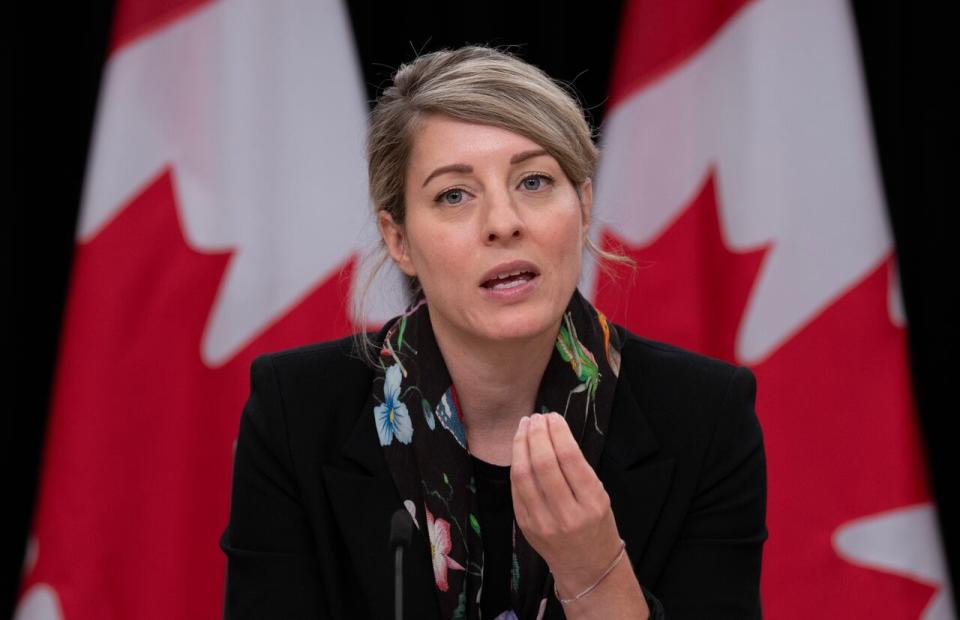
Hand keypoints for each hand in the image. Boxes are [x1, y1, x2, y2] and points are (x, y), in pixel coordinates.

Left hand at [510, 412, 623, 596]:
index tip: (553, 416)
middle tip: (536, 418)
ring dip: (521, 445)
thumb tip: (553, 432)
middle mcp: (567, 514)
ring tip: (524, 426)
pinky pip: (516, 489)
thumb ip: (578, 469)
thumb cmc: (597, 525)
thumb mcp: (600, 496)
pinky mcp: (525, 525)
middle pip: (543, 464)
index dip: (557, 432)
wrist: (587, 566)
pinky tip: (520, 450)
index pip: (569, 458)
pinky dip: (516, 464)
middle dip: (536, 434)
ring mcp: (543, 522)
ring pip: (524, 475)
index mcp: (592, 502)